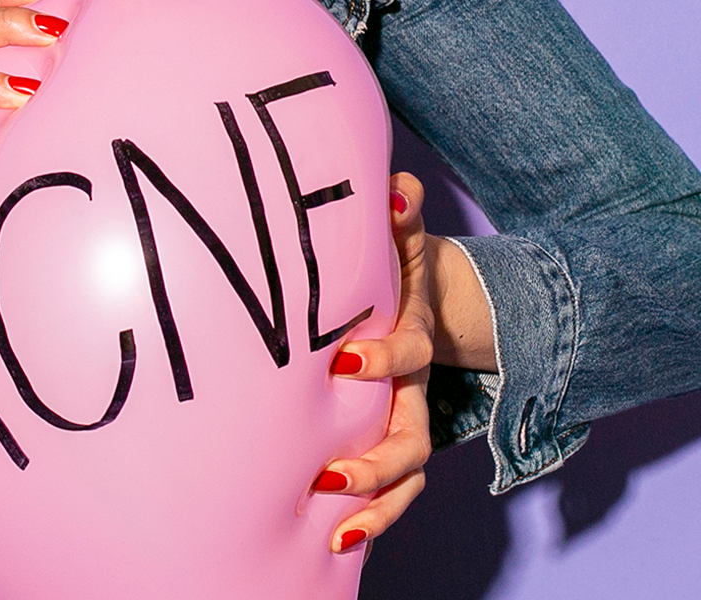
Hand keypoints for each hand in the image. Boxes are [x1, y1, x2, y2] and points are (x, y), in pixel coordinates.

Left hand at [315, 172, 433, 554]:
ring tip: (336, 531)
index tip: (342, 361)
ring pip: (405, 477)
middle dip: (376, 463)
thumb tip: (397, 189)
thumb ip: (401, 215)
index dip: (383, 358)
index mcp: (412, 337)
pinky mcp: (389, 440)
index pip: (408, 351)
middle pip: (413, 438)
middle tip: (329, 476)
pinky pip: (390, 490)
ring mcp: (406, 420)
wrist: (430, 298)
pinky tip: (332, 543)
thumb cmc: (399, 269)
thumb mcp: (402, 241)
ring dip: (376, 508)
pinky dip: (369, 518)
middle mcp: (415, 389)